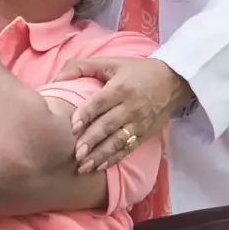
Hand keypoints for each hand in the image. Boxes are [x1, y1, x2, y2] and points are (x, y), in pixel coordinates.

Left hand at [54, 57, 192, 171]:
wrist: (173, 81)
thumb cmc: (137, 71)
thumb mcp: (111, 63)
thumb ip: (81, 67)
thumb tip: (55, 79)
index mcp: (121, 87)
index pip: (100, 103)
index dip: (86, 114)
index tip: (72, 127)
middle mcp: (131, 106)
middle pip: (108, 125)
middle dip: (91, 141)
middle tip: (76, 154)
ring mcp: (139, 122)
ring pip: (117, 141)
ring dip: (100, 155)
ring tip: (84, 166)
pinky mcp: (144, 133)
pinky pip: (127, 148)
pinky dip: (114, 159)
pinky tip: (100, 166)